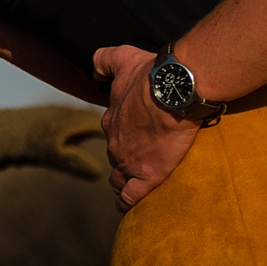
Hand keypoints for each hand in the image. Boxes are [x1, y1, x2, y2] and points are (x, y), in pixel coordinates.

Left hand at [92, 44, 200, 212]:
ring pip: (120, 179)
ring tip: (129, 188)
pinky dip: (127, 203)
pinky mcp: (147, 175)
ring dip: (123, 183)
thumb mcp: (121, 58)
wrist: (172, 91)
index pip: (112, 133)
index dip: (121, 137)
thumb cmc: (150, 74)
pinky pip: (131, 196)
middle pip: (115, 157)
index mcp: (112, 120)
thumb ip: (103, 61)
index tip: (130, 139)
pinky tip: (126, 207)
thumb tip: (94, 71)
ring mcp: (129, 161)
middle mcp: (116, 142)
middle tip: (135, 165)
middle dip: (122, 161)